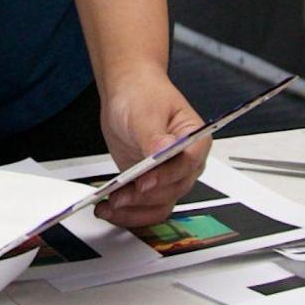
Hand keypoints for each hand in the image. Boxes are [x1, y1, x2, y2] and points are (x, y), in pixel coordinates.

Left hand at [95, 66, 208, 227]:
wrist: (127, 92)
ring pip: (159, 204)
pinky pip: (144, 206)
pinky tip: (109, 210)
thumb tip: (163, 150)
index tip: (144, 181)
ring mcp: (168, 176)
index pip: (188, 164)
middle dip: (145, 196)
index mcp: (195, 140)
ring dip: (134, 211)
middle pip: (173, 190)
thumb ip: (154, 135)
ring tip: (109, 207)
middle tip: (119, 196)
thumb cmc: (143, 94)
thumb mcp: (145, 111)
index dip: (167, 176)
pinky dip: (128, 212)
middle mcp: (186, 164)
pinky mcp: (150, 184)